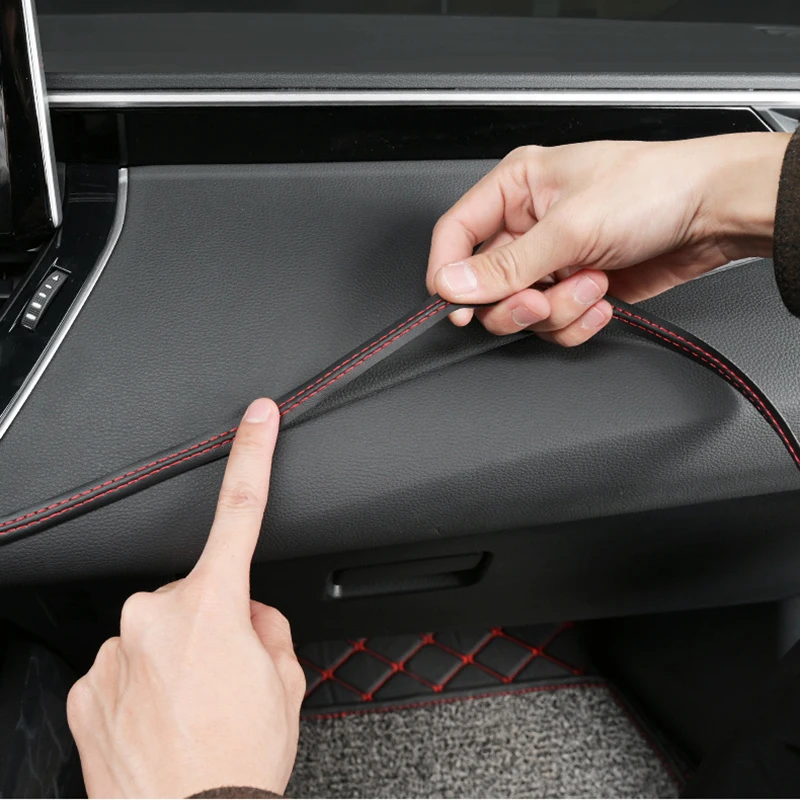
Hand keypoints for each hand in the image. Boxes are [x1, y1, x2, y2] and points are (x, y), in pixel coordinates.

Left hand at [67, 398, 303, 798]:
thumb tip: (247, 614)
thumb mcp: (285, 681)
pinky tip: (158, 720)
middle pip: (191, 591)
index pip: (239, 511)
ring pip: (154, 630)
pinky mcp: (85, 687)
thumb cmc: (242, 760)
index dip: (252, 455)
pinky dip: (141, 683)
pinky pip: (121, 664)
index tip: (257, 416)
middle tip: (224, 673)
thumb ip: (265, 626)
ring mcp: (112, 652)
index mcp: (212, 606)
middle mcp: (152, 617)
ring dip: (174, 654)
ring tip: (189, 707)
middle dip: (211, 617)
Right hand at [427, 132, 790, 344]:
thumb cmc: (654, 189)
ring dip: (557, 310)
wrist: (715, 214)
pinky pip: (552, 325)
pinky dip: (577, 321)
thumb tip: (454, 285)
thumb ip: (506, 264)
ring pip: (519, 312)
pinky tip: (603, 299)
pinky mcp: (573, 290)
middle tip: (541, 298)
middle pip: (483, 286)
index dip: (448, 274)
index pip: (454, 235)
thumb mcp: (571, 227)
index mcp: (515, 189)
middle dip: (516, 302)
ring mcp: (551, 262)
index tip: (457, 305)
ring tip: (593, 283)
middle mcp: (527, 226)